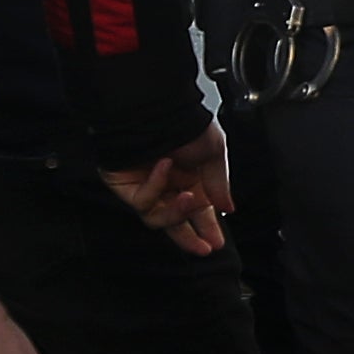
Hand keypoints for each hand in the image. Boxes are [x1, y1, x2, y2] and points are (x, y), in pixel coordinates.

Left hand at [100, 124, 234, 257]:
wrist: (156, 106)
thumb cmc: (183, 120)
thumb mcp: (213, 151)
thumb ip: (219, 184)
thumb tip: (227, 207)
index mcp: (189, 177)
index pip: (198, 212)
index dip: (207, 229)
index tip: (217, 242)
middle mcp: (167, 184)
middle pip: (174, 222)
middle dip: (188, 237)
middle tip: (203, 247)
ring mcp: (145, 186)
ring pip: (156, 217)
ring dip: (176, 212)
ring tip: (191, 200)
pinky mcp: (125, 186)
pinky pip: (142, 199)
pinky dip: (156, 186)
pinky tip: (165, 167)